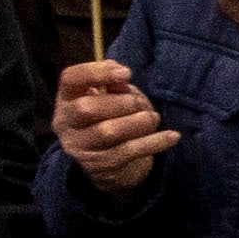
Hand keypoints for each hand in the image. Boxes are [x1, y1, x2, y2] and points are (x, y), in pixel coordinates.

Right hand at [50, 56, 175, 184]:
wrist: (110, 163)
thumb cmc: (111, 118)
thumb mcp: (111, 98)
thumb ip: (114, 86)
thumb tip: (122, 79)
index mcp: (66, 99)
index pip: (70, 78)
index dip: (97, 72)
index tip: (126, 73)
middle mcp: (66, 124)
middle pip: (86, 108)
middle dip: (121, 102)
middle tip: (137, 103)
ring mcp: (81, 148)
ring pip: (107, 132)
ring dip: (138, 121)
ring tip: (152, 118)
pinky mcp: (101, 165)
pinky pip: (129, 152)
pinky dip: (155, 142)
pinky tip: (173, 136)